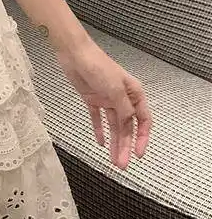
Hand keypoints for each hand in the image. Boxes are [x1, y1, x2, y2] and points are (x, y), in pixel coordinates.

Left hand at [55, 39, 152, 168]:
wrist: (74, 54)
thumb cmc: (98, 67)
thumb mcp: (115, 89)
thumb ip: (124, 109)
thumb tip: (130, 124)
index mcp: (134, 94)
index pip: (143, 121)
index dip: (142, 138)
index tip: (139, 154)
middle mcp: (123, 99)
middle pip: (127, 127)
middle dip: (126, 146)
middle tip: (122, 165)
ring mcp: (107, 100)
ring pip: (113, 126)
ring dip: (114, 143)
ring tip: (113, 160)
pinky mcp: (92, 99)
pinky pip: (98, 119)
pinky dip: (99, 130)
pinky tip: (101, 143)